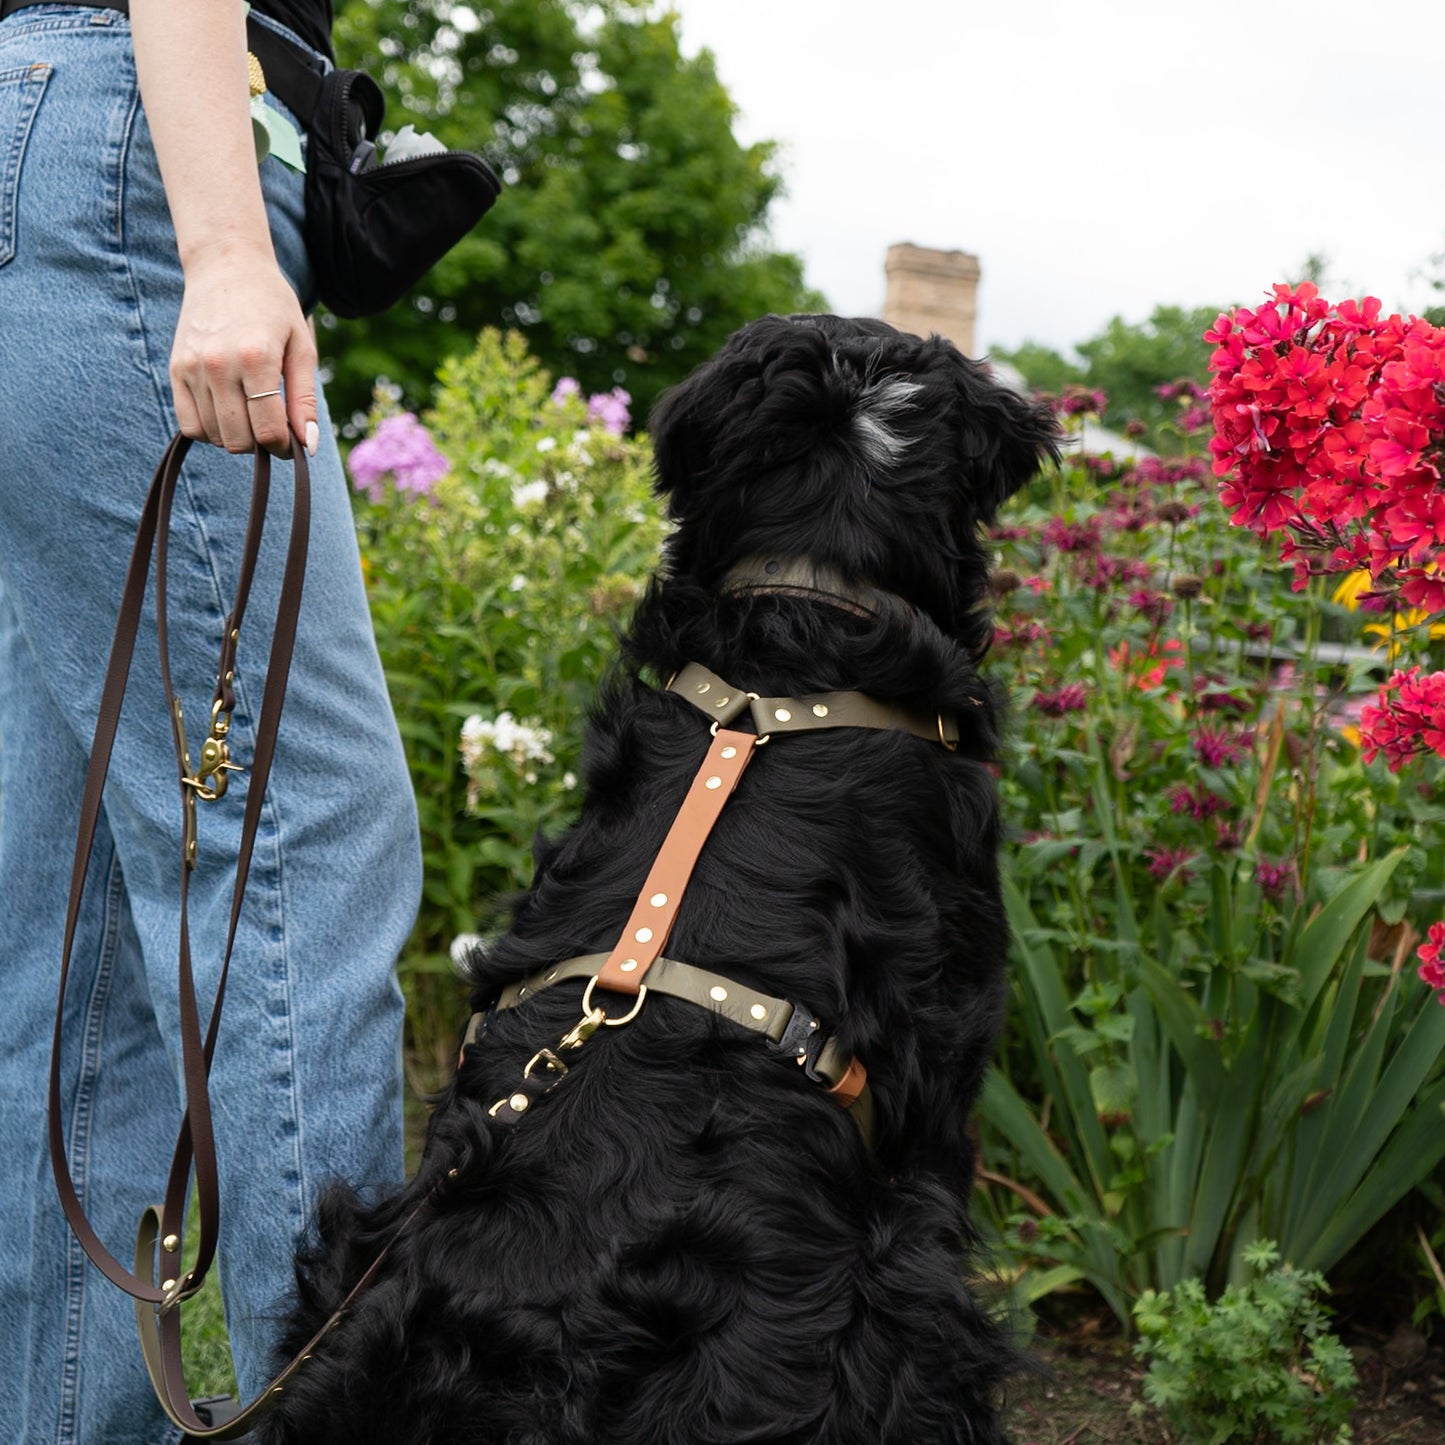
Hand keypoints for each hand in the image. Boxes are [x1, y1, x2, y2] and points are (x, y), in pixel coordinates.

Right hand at [170, 238, 318, 458]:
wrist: (226, 267)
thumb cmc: (273, 306)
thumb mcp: (301, 347)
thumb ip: (305, 399)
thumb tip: (309, 446)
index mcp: (256, 358)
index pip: (269, 430)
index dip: (285, 447)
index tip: (293, 442)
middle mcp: (219, 365)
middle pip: (239, 440)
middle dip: (262, 444)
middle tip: (274, 426)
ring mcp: (192, 368)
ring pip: (215, 436)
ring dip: (237, 437)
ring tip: (252, 414)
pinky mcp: (176, 369)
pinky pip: (189, 425)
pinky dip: (210, 431)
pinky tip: (228, 414)